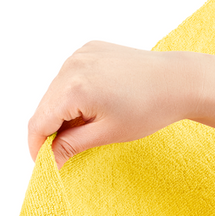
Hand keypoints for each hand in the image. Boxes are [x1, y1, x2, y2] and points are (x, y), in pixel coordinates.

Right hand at [28, 43, 195, 168]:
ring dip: (61, 114)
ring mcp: (80, 55)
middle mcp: (72, 66)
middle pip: (44, 108)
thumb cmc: (148, 108)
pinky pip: (68, 79)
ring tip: (85, 127)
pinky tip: (91, 107)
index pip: (39, 123)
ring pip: (54, 94)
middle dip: (50, 132)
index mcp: (73, 87)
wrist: (178, 81)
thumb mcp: (104, 134)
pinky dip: (72, 97)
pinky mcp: (89, 51)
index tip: (44, 164)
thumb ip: (70, 146)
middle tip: (64, 152)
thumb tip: (49, 161)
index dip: (37, 147)